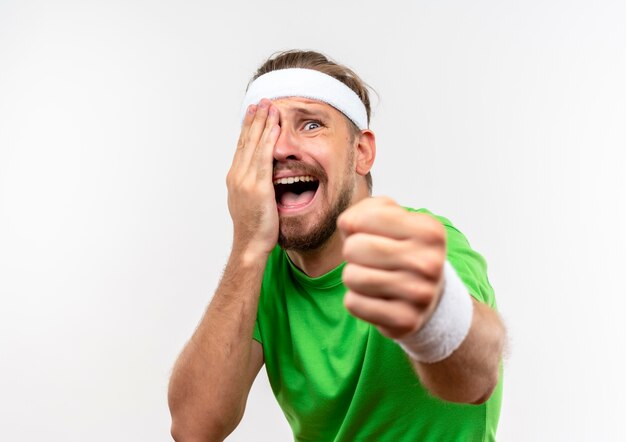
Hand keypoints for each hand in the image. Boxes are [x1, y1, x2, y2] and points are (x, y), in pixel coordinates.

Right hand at [226, 99, 280, 256]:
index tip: (253, 113)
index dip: (248, 128)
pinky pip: (264, 155)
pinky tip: (275, 126)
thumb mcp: (251, 203)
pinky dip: (269, 138)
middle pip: (246, 140)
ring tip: (269, 106)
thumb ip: (256, 186)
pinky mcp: (257, 186)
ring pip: (254, 144)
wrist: (250, 244)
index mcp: (235, 178)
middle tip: (261, 101)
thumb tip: (264, 179)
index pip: (242, 147)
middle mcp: (237, 175)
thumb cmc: (254, 229)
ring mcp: (245, 180)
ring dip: (263, 123)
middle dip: (254, 119)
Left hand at [337, 197, 446, 338]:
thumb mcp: (393, 220)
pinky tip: (375, 298)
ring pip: (351, 277)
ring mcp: (421, 294)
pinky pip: (353, 303)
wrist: (429, 297)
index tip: (369, 234)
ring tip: (373, 277)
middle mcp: (429, 262)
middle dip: (352, 252)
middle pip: (354, 248)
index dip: (355, 225)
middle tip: (369, 259)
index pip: (364, 218)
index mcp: (429, 230)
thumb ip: (367, 209)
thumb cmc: (401, 250)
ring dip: (353, 276)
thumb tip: (348, 223)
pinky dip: (356, 299)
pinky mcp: (406, 320)